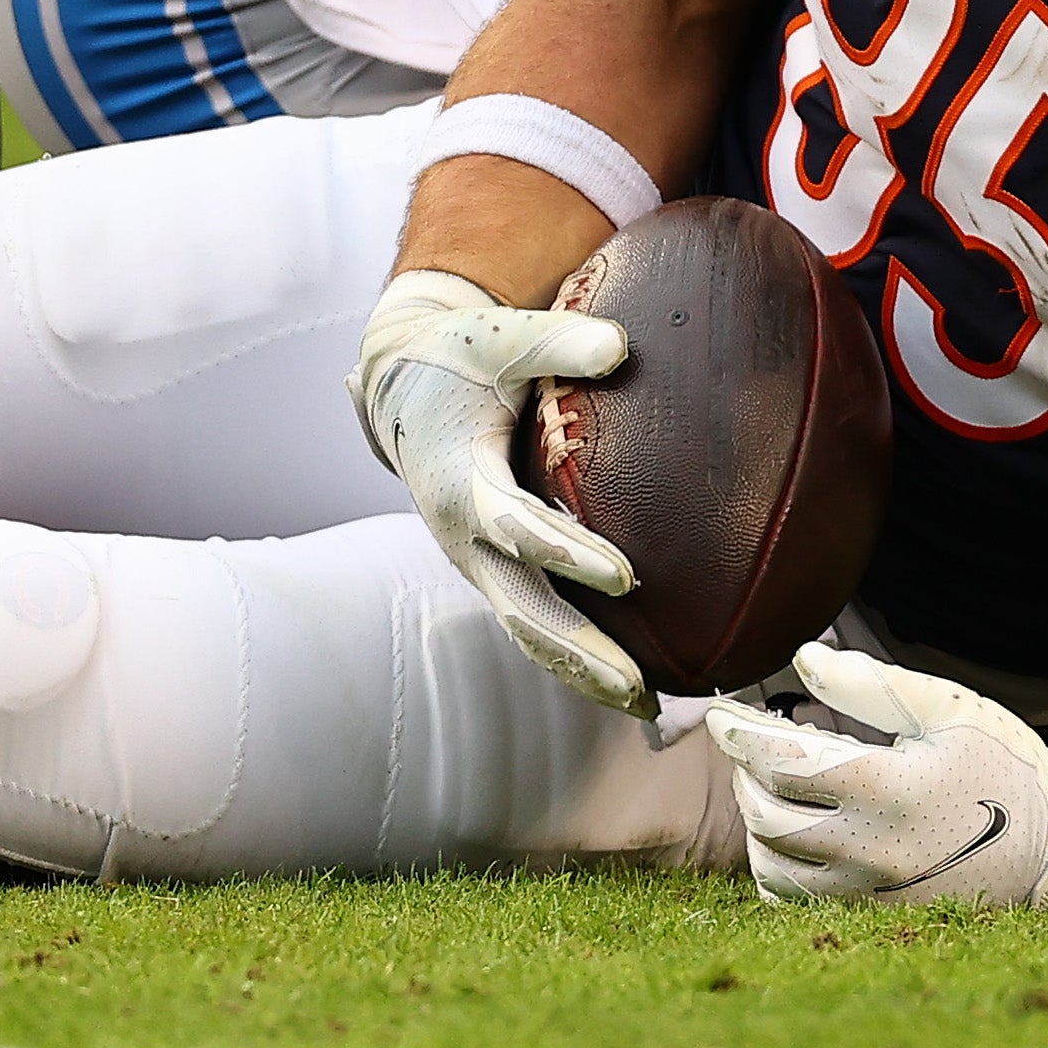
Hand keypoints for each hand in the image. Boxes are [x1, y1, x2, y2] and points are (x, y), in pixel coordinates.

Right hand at [349, 270, 650, 715]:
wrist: (399, 385)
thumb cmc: (459, 356)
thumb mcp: (498, 337)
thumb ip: (556, 340)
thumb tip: (621, 346)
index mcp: (460, 482)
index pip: (516, 528)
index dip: (567, 552)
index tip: (627, 576)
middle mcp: (463, 536)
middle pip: (522, 610)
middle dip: (580, 652)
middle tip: (638, 689)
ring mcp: (476, 560)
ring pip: (528, 631)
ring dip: (582, 672)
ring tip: (648, 710)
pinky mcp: (492, 568)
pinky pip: (532, 623)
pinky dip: (575, 657)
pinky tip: (629, 684)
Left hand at [705, 645, 1047, 906]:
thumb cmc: (1002, 763)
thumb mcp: (945, 707)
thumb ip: (869, 684)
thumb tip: (803, 657)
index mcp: (885, 790)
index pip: (780, 763)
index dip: (739, 735)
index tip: (722, 714)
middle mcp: (871, 850)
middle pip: (766, 813)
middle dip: (746, 773)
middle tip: (750, 744)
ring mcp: (872, 892)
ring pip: (774, 863)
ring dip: (757, 819)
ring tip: (770, 784)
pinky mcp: (876, 916)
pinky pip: (797, 900)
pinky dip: (776, 867)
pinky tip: (788, 835)